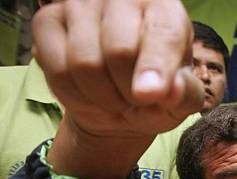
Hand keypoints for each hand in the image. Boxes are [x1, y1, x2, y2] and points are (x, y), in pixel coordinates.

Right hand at [33, 0, 203, 178]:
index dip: (155, 66)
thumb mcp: (180, 101)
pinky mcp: (47, 21)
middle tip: (137, 101)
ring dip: (103, 97)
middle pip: (119, 51)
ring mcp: (80, 4)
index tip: (149, 94)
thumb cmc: (158, 96)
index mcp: (164, 9)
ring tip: (116, 98)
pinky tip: (90, 93)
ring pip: (85, 63)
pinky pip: (58, 71)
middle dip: (129, 92)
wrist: (120, 105)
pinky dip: (76, 96)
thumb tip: (171, 90)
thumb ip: (185, 95)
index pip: (162, 33)